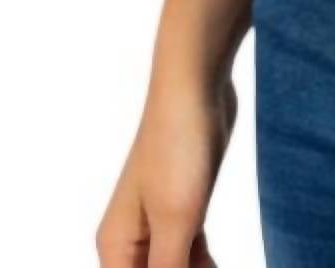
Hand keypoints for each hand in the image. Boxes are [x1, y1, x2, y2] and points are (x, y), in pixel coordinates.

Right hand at [96, 73, 236, 267]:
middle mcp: (130, 240)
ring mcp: (158, 222)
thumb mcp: (177, 222)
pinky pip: (192, 254)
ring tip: (218, 267)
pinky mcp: (185, 207)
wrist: (195, 86)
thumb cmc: (178, 148)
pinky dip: (206, 267)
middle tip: (211, 267)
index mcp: (116, 248)